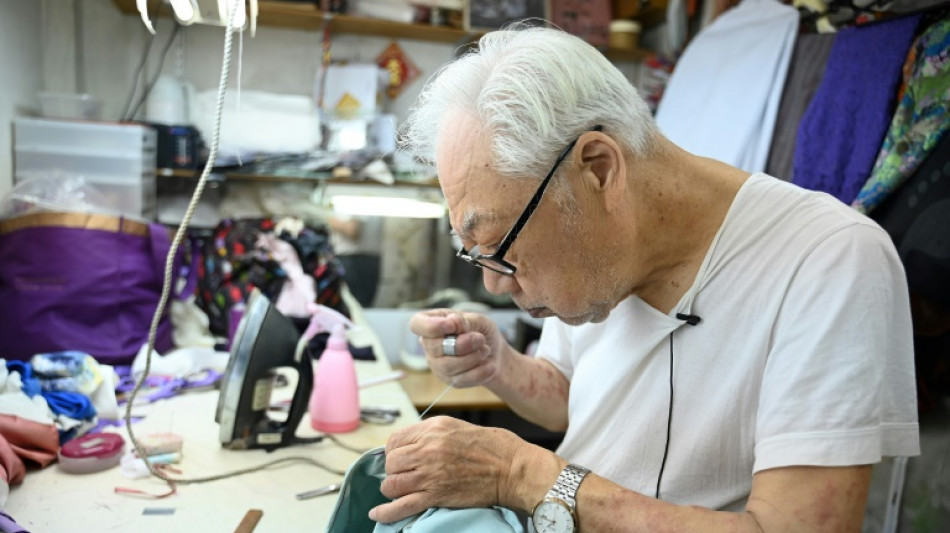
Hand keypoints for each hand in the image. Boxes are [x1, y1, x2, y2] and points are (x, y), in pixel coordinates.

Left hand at [368, 416, 525, 523]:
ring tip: (401, 489)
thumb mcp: (455, 427)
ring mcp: (431, 474)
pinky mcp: (436, 495)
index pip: (395, 440)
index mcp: (433, 429)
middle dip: (394, 470)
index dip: (393, 451)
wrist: (511, 468)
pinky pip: (402, 506)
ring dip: (393, 488)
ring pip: (392, 484)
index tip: (400, 458)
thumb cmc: (490, 446)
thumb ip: (430, 434)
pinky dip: (386, 512)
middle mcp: (428, 449)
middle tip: (405, 474)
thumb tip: (408, 445)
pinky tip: (377, 514)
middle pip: (391, 463)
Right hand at [408, 309, 508, 386]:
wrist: (496, 354)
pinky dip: (480, 371)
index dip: (431, 326)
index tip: (451, 325)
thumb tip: (453, 321)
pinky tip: (489, 365)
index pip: (417, 324)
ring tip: (486, 350)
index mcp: (431, 322)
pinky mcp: (449, 380)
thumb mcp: (478, 320)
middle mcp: (429, 345)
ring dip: (473, 357)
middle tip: (480, 338)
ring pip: (447, 366)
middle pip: (434, 347)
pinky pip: (462, 379)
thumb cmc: (482, 332)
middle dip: (461, 344)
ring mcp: (437, 365)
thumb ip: (466, 321)